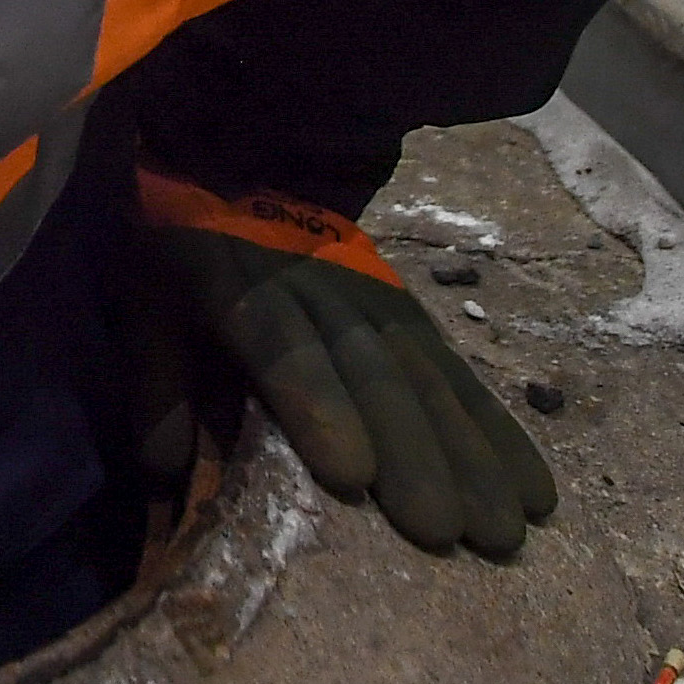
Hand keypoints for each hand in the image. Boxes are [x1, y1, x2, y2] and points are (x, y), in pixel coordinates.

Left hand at [128, 168, 555, 561]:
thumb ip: (158, 382)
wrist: (249, 152)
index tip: (353, 473)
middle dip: (412, 453)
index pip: (283, 347)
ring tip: (502, 528)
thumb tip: (162, 468)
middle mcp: (321, 295)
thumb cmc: (190, 249)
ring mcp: (377, 302)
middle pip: (372, 374)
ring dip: (469, 454)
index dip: (318, 404)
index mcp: (244, 290)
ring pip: (428, 376)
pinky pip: (461, 373)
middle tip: (443, 530)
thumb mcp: (150, 299)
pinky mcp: (415, 315)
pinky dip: (499, 431)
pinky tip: (533, 486)